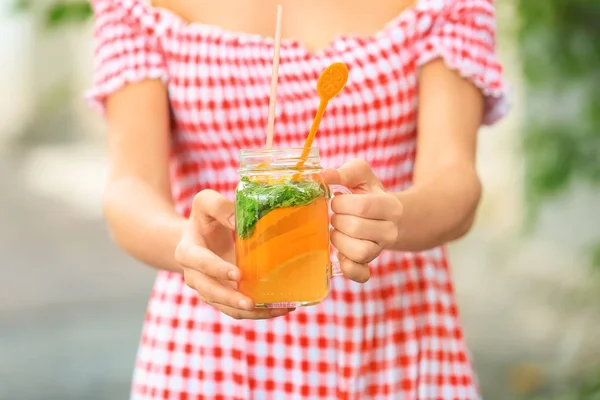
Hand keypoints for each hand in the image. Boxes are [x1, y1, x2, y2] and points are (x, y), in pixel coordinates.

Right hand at [174, 190, 293, 319]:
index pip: (200, 263)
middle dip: (231, 300)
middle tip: (252, 303)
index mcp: (187, 252)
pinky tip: (280, 307)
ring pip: (226, 308)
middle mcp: (195, 276)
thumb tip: (238, 222)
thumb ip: (219, 206)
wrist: (199, 238)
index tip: (238, 274)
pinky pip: (238, 310)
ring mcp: (208, 290)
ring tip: (275, 309)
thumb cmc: (205, 219)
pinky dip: (258, 312)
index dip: (217, 270)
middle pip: (210, 293)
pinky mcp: (224, 298)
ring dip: (249, 312)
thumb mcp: (206, 203)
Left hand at [322, 159, 402, 282]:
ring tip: (337, 231)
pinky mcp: (369, 265)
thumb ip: (345, 172)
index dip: (342, 203)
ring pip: (359, 252)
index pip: (362, 206)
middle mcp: (389, 231)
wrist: (389, 218)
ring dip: (339, 241)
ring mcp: (380, 250)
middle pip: (357, 228)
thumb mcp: (362, 176)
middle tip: (336, 216)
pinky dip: (347, 267)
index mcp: (390, 206)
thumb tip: (323, 176)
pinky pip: (360, 274)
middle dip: (337, 220)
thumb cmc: (369, 193)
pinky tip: (340, 254)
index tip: (337, 200)